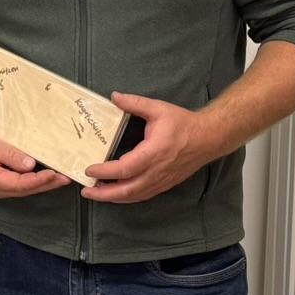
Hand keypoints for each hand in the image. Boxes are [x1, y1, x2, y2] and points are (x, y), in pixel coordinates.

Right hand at [0, 119, 70, 199]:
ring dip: (43, 185)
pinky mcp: (0, 186)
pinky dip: (34, 182)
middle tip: (66, 178)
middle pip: (25, 190)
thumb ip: (9, 154)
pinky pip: (20, 186)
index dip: (39, 180)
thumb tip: (30, 165)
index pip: (20, 184)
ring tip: (61, 179)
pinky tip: (46, 177)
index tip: (54, 173)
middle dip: (47, 185)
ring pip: (24, 190)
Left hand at [81, 91, 213, 203]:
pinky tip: (117, 194)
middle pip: (127, 190)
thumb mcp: (158, 108)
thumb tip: (114, 96)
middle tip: (85, 191)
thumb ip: (134, 103)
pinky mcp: (165, 184)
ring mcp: (162, 181)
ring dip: (114, 198)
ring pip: (135, 196)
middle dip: (104, 194)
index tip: (89, 170)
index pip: (125, 168)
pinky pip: (143, 195)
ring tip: (96, 194)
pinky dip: (127, 197)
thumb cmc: (183, 123)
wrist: (209, 138)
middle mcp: (157, 171)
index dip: (105, 172)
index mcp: (154, 153)